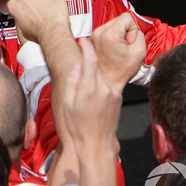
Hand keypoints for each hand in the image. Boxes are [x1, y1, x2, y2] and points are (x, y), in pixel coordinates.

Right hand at [12, 0, 64, 45]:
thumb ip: (16, 11)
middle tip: (41, 13)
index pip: (16, 0)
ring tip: (50, 8)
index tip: (28, 11)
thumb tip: (12, 2)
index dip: (24, 7)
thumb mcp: (19, 27)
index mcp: (13, 5)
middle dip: (35, 2)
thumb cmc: (37, 34)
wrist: (51, 34)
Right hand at [62, 37, 122, 156]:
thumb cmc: (78, 127)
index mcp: (90, 88)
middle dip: (90, 57)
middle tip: (81, 53)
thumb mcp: (67, 103)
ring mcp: (113, 93)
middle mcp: (104, 88)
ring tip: (84, 80)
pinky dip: (99, 81)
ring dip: (94, 71)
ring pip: (102, 74)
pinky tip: (92, 91)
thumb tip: (77, 65)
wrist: (97, 144)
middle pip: (97, 65)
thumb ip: (72, 81)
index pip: (91, 59)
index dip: (87, 46)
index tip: (82, 40)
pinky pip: (107, 83)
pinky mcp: (118, 98)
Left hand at [89, 13, 145, 91]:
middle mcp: (99, 32)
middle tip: (124, 47)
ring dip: (118, 35)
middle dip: (125, 31)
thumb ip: (140, 34)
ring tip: (118, 49)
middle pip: (119, 20)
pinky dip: (112, 38)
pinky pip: (106, 31)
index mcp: (110, 34)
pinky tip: (112, 50)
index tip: (129, 43)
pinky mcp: (92, 39)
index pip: (127, 17)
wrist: (107, 81)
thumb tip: (134, 28)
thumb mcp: (140, 51)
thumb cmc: (122, 70)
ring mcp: (94, 35)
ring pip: (113, 24)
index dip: (133, 30)